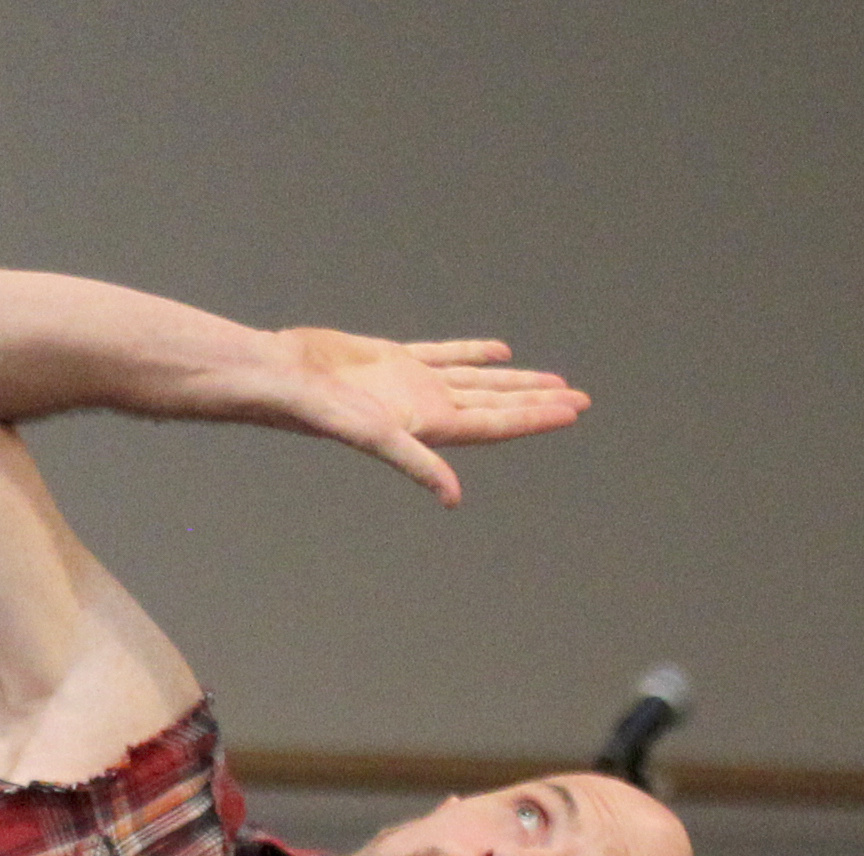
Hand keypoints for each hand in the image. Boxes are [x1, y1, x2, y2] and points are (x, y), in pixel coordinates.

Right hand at [267, 329, 590, 506]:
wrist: (281, 377)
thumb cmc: (320, 411)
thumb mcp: (374, 436)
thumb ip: (416, 462)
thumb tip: (453, 496)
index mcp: (427, 425)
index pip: (494, 423)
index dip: (534, 417)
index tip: (573, 410)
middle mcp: (425, 407)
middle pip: (495, 405)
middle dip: (537, 402)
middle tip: (581, 399)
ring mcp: (412, 382)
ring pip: (477, 381)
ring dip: (514, 382)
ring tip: (552, 380)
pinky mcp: (394, 359)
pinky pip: (446, 354)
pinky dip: (473, 353)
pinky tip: (500, 352)